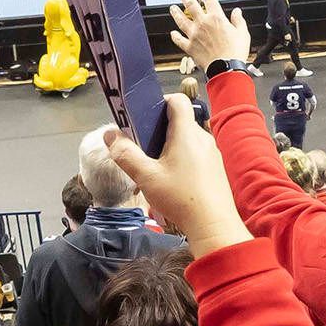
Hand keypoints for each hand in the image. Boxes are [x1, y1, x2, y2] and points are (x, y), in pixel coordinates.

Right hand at [98, 98, 248, 256]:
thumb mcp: (146, 177)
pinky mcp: (215, 169)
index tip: (144, 116)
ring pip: (187, 140)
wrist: (213, 225)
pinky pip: (195, 155)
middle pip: (180, 121)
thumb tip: (110, 134)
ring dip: (169, 147)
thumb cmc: (180, 198)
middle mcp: (203, 138)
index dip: (160, 102)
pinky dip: (181, 160)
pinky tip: (171, 181)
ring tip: (154, 168)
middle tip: (142, 147)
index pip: (177, 100)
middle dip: (158, 130)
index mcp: (187, 133)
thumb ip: (126, 154)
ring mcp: (212, 154)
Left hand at [168, 0, 250, 66]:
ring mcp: (194, 35)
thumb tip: (237, 11)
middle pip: (191, 5)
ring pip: (181, 20)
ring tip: (172, 7)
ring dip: (176, 13)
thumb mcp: (243, 33)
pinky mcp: (190, 47)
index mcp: (217, 18)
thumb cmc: (235, 52)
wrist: (226, 69)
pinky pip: (179, 40)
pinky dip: (175, 36)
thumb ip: (238, 20)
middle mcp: (203, 24)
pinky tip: (172, 33)